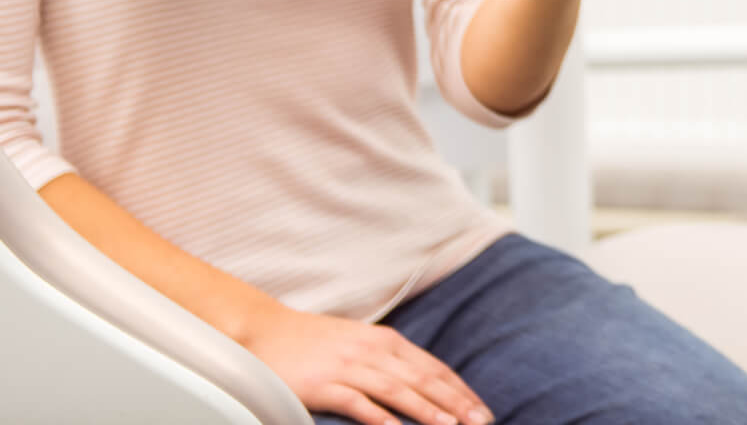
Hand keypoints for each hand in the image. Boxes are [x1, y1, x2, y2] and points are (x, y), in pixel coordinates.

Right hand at [240, 301, 491, 424]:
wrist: (264, 330)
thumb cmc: (315, 343)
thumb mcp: (360, 344)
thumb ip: (391, 361)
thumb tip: (425, 383)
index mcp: (386, 342)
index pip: (433, 368)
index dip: (460, 390)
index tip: (482, 410)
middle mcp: (373, 351)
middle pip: (423, 379)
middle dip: (455, 402)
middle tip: (480, 422)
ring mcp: (348, 366)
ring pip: (397, 389)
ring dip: (426, 409)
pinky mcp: (323, 384)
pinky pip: (356, 402)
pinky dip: (378, 417)